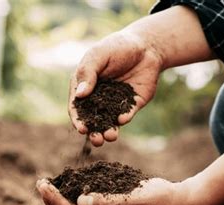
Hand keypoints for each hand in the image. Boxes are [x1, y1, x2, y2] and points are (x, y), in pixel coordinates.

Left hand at [37, 178, 191, 204]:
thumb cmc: (162, 199)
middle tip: (41, 184)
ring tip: (49, 187)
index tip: (44, 186)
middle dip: (55, 204)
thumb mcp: (136, 198)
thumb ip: (107, 202)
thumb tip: (79, 202)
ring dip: (63, 204)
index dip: (57, 203)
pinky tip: (69, 191)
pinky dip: (76, 204)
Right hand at [69, 31, 162, 146]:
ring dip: (109, 131)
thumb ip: (88, 73)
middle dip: (94, 132)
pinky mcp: (132, 104)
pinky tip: (123, 118)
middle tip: (97, 139)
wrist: (145, 46)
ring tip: (111, 136)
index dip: (78, 119)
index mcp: (85, 86)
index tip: (82, 129)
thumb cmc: (116, 47)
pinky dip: (124, 118)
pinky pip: (127, 114)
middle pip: (93, 120)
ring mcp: (115, 103)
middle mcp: (98, 98)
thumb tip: (80, 95)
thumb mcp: (98, 55)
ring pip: (110, 122)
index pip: (77, 107)